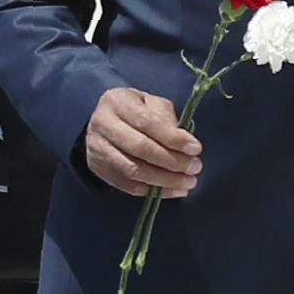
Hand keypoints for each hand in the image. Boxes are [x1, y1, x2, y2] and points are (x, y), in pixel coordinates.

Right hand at [84, 83, 204, 199]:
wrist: (103, 121)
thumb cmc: (135, 111)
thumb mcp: (152, 103)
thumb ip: (167, 119)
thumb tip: (185, 144)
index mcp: (117, 102)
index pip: (147, 123)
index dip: (173, 138)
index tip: (196, 149)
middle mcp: (103, 124)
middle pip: (140, 148)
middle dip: (172, 161)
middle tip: (195, 168)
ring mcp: (98, 148)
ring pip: (133, 170)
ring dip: (164, 180)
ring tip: (187, 182)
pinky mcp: (98, 168)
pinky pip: (126, 185)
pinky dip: (152, 191)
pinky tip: (172, 191)